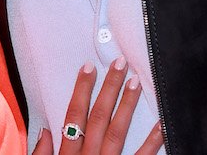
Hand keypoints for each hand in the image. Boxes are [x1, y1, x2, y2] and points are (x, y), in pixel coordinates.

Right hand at [30, 58, 163, 154]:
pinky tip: (163, 123)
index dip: (81, 90)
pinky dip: (153, 141)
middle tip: (119, 64)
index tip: (89, 67)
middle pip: (97, 118)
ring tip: (137, 82)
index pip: (73, 117)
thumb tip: (44, 131)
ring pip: (117, 133)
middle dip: (108, 89)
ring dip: (127, 106)